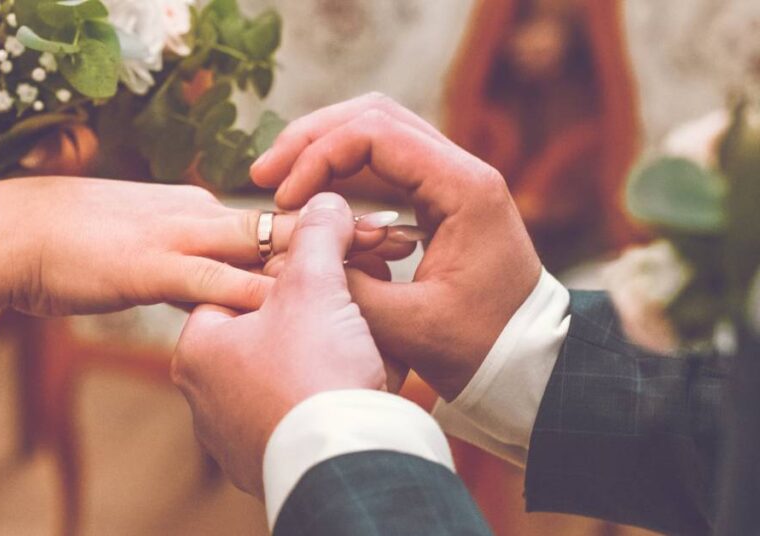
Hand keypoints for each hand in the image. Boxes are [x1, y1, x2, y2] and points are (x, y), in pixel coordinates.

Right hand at [0, 177, 401, 315]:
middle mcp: (197, 215)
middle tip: (404, 237)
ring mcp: (176, 237)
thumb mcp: (142, 249)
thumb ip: (186, 265)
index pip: (275, 218)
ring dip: (322, 256)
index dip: (330, 225)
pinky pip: (212, 280)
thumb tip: (221, 286)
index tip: (379, 230)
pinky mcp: (149, 266)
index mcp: (197, 210)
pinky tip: (292, 304)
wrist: (11, 235)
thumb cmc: (73, 246)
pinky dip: (254, 292)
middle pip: (286, 224)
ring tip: (377, 262)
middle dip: (348, 232)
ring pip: (262, 244)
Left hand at [171, 192, 394, 496]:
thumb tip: (324, 201)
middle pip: (267, 331)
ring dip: (326, 354)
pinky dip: (327, 396)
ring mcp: (234, 434)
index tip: (329, 264)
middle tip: (354, 301)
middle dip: (315, 312)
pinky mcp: (268, 463)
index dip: (290, 269)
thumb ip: (317, 235)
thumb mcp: (315, 287)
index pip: (239, 287)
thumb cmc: (316, 374)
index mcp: (199, 349)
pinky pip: (300, 413)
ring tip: (366, 343)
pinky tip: (361, 385)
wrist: (345, 465)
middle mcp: (205, 396)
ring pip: (286, 373)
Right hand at [251, 93, 541, 398]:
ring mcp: (453, 179)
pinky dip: (342, 169)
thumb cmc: (481, 348)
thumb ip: (347, 286)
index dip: (318, 158)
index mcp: (464, 189)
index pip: (375, 136)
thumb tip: (293, 257)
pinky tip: (311, 193)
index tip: (283, 200)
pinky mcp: (441, 197)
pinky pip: (386, 161)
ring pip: (377, 130)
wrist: (530, 361)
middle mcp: (462, 170)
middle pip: (373, 115)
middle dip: (311, 139)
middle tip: (265, 174)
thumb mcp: (408, 326)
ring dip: (323, 148)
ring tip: (279, 179)